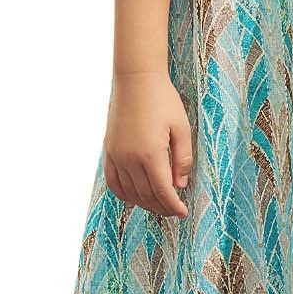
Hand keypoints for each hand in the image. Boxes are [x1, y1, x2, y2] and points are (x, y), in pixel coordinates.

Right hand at [103, 70, 193, 217]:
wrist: (136, 80)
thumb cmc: (163, 100)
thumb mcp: (181, 128)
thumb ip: (183, 159)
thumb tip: (179, 185)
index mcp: (150, 154)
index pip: (162, 191)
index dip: (173, 206)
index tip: (183, 213)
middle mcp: (130, 159)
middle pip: (146, 195)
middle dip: (162, 207)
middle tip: (174, 211)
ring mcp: (116, 156)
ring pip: (129, 192)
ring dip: (144, 203)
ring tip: (159, 205)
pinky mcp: (109, 151)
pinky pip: (113, 182)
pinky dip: (124, 194)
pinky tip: (135, 197)